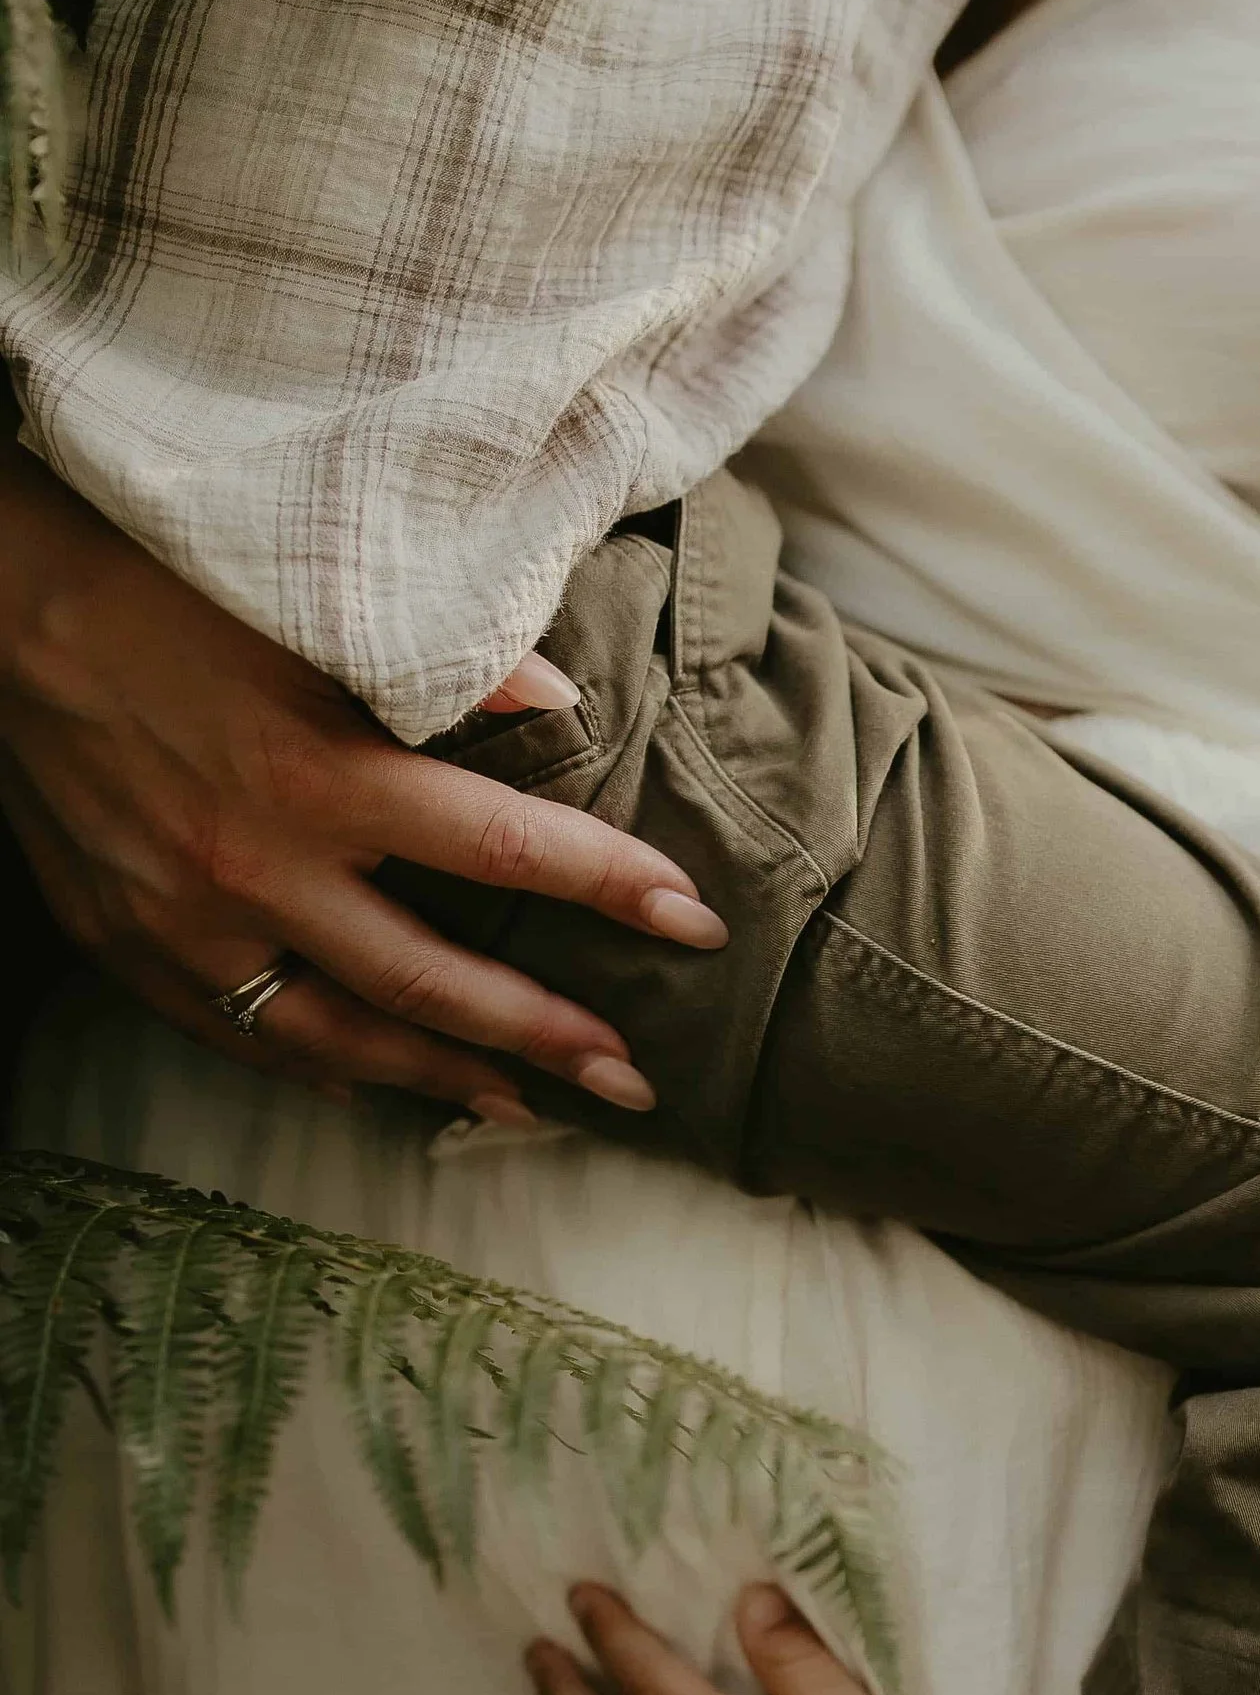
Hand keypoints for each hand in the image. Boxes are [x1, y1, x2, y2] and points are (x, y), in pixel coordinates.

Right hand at [0, 442, 726, 1122]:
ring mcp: (186, 923)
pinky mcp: (130, 948)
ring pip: (341, 1037)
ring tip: (533, 1109)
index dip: (609, 886)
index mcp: (316, 774)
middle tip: (637, 1079)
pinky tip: (383, 1085)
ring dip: (445, 1082)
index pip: (504, 847)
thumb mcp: (307, 605)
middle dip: (547, 1038)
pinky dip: (325, 1068)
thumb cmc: (166, 586)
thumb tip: (568, 705)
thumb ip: (445, 663)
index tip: (693, 921)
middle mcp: (257, 868)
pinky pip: (245, 1034)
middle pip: (434, 983)